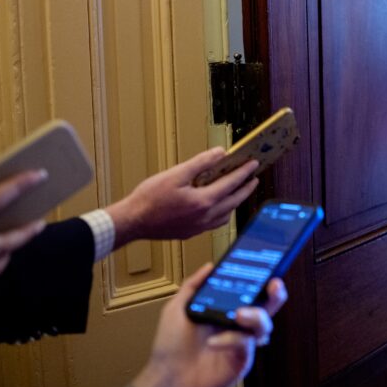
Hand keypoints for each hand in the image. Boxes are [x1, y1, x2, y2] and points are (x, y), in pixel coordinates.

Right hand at [106, 149, 259, 246]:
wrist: (132, 222)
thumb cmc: (149, 198)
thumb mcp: (176, 174)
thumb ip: (201, 163)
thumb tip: (220, 153)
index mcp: (203, 202)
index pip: (231, 184)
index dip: (244, 172)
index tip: (254, 164)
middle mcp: (205, 217)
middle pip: (233, 201)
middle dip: (245, 189)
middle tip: (253, 178)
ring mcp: (198, 228)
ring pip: (225, 215)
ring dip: (235, 202)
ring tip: (238, 191)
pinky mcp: (190, 233)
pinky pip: (214, 224)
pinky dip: (222, 213)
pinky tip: (218, 208)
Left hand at [127, 264, 286, 386]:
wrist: (167, 378)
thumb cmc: (170, 346)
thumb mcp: (177, 309)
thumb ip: (193, 286)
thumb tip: (210, 266)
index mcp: (224, 309)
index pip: (249, 291)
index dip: (260, 279)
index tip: (265, 267)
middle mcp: (237, 324)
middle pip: (266, 306)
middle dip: (276, 293)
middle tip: (274, 285)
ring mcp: (241, 342)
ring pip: (264, 324)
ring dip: (256, 315)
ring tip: (238, 315)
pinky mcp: (242, 359)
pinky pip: (246, 343)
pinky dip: (232, 339)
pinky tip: (215, 342)